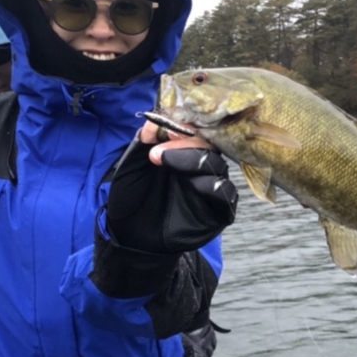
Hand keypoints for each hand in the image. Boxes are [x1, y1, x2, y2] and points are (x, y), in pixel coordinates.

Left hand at [105, 123, 237, 253]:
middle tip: (157, 153)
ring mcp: (210, 188)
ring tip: (165, 164)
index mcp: (183, 152)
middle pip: (208, 145)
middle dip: (184, 143)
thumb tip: (154, 120)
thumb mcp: (131, 166)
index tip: (162, 129)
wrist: (130, 236)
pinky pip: (226, 195)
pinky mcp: (218, 211)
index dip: (182, 126)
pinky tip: (193, 185)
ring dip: (193, 161)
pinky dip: (213, 187)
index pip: (194, 130)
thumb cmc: (132, 198)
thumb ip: (143, 142)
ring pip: (217, 166)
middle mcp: (200, 167)